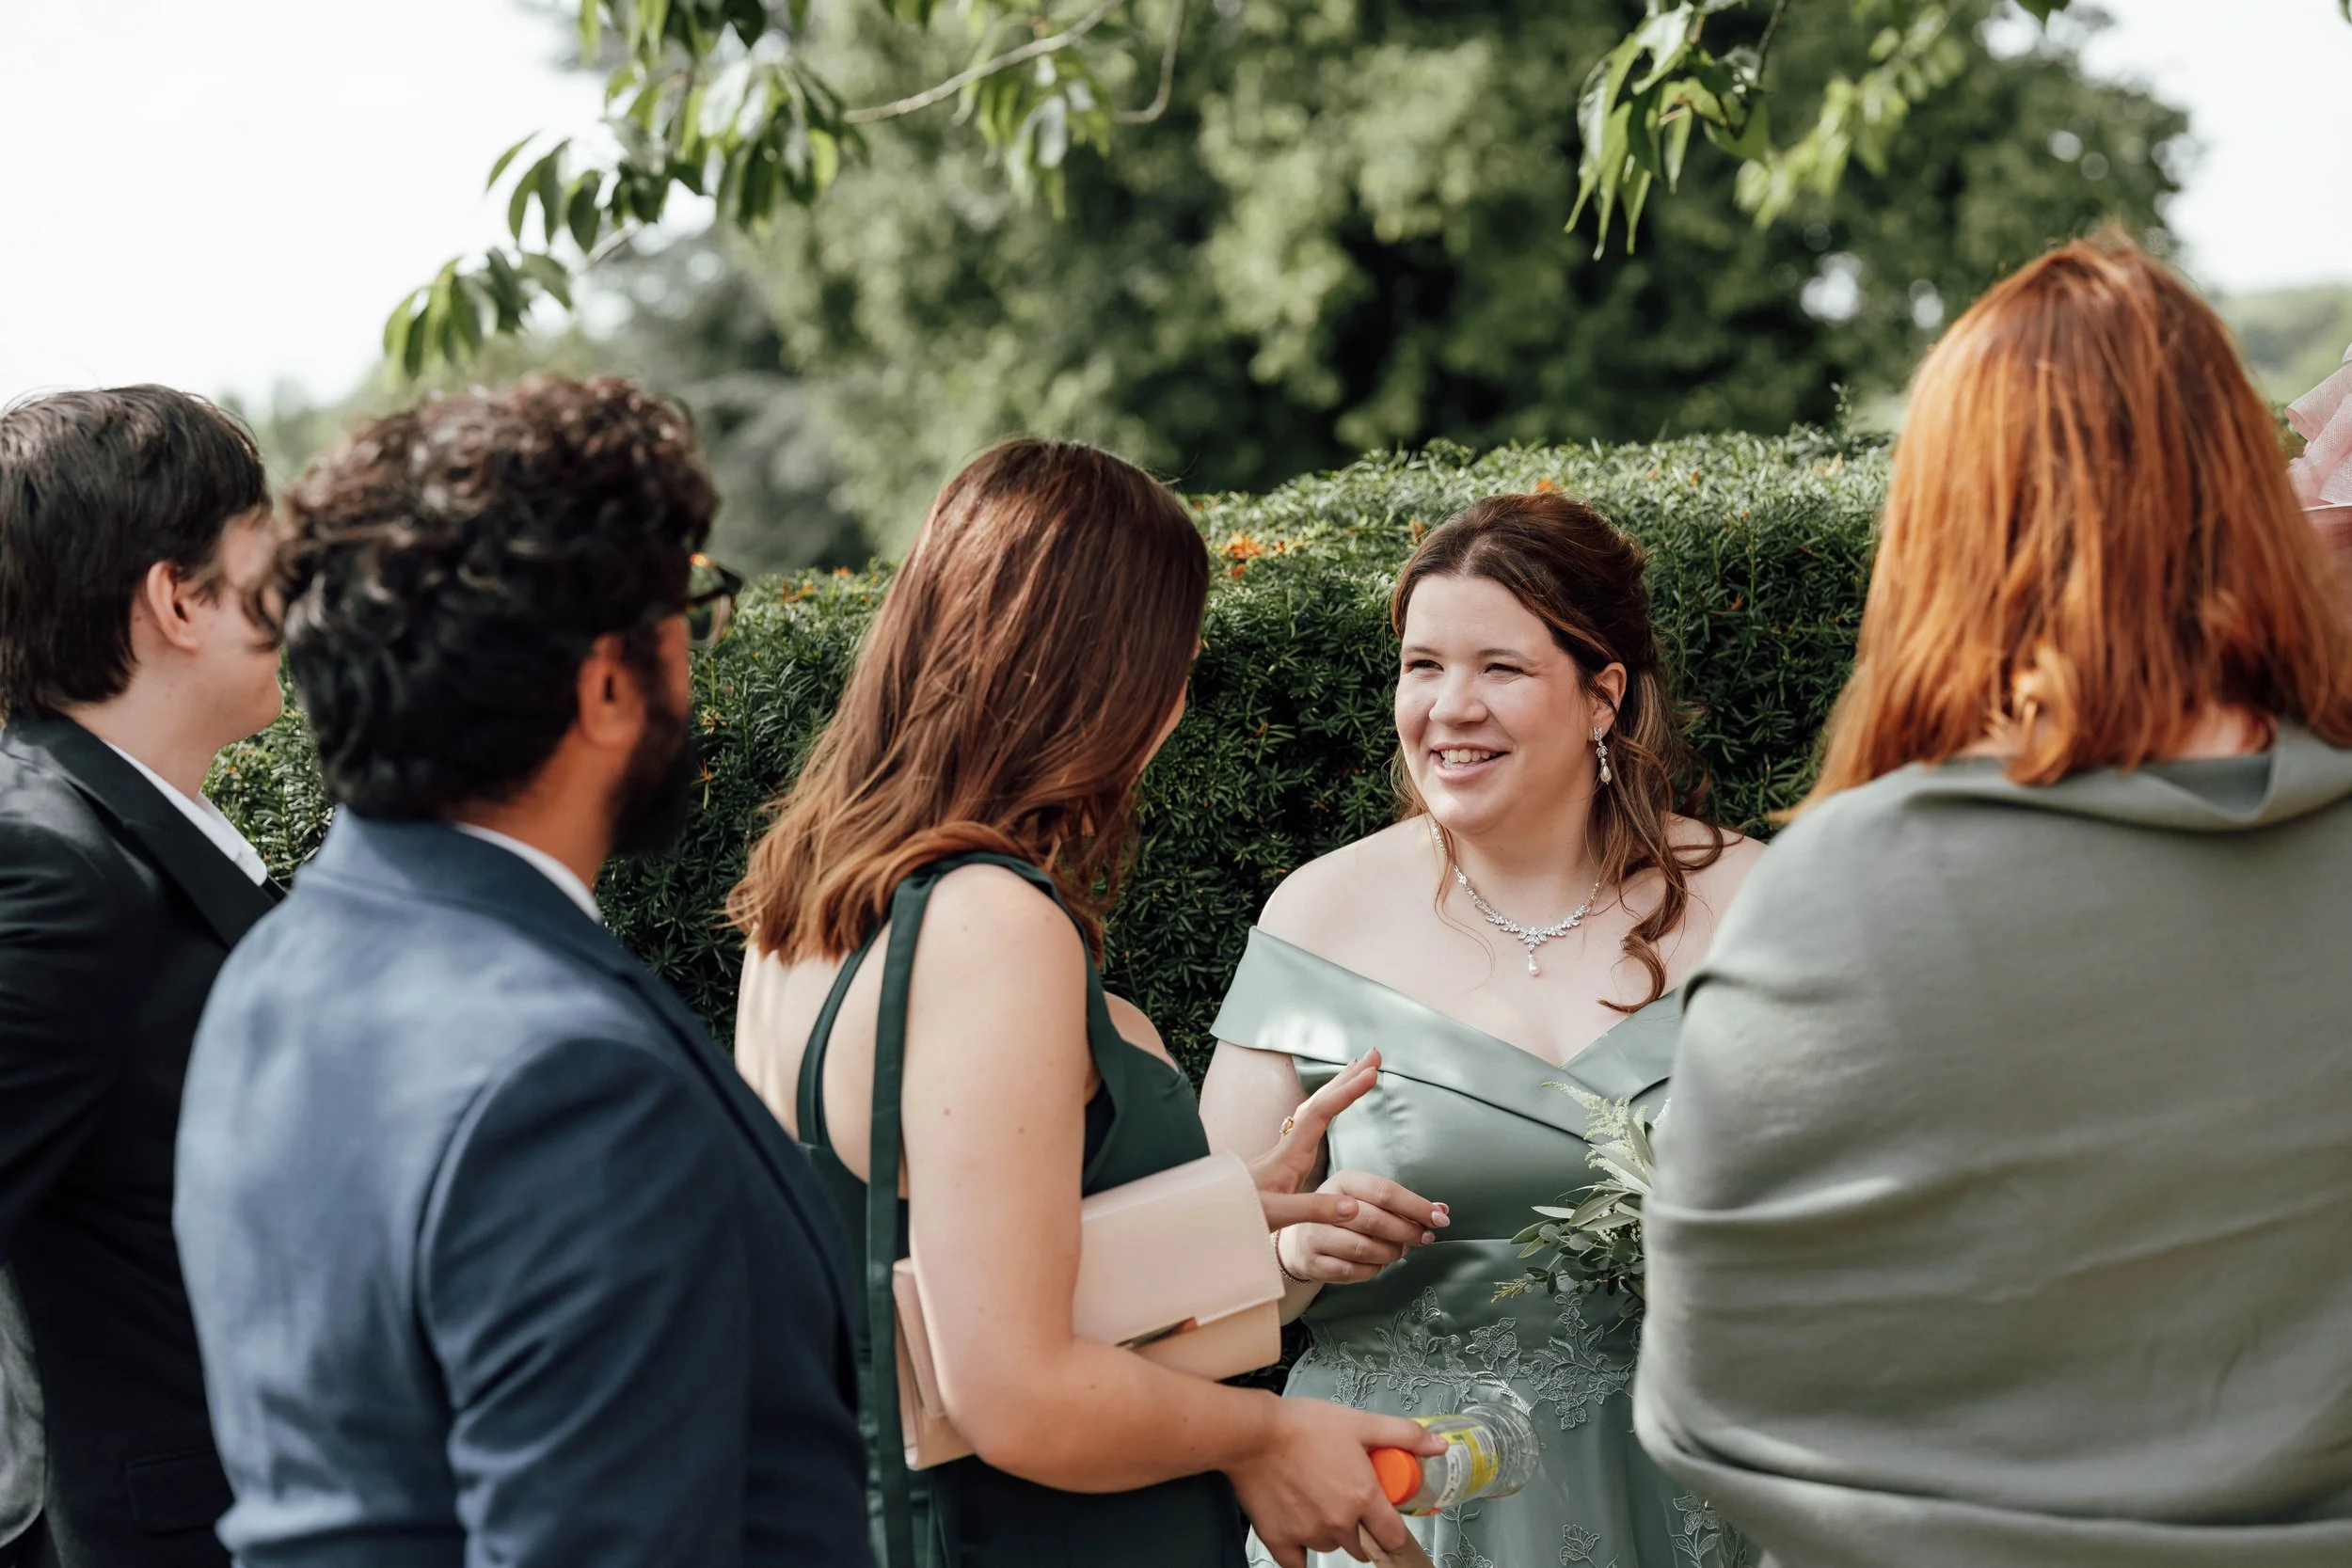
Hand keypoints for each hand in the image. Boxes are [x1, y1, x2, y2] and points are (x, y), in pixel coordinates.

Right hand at [1228, 1395, 1443, 1567]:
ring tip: (1320, 1501)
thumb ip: (1403, 1436)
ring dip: (1332, 1533)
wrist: (1253, 1433)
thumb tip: (1437, 1445)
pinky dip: (1302, 1552)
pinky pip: (1298, 1564)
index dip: (1392, 1528)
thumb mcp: (1360, 1422)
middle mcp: (1340, 1522)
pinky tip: (1302, 1533)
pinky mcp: (1281, 1539)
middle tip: (1347, 1499)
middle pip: (1364, 1545)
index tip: (1386, 1519)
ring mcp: (1310, 1534)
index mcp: (1363, 1497)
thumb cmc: (1301, 1426)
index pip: (1394, 1536)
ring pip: (1332, 1547)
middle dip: (1361, 1527)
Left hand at [1250, 1051, 1396, 1231]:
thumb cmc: (1238, 1213)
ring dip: (1338, 1085)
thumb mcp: (1276, 1214)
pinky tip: (1332, 1102)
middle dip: (1347, 1076)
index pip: (1320, 1112)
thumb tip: (1354, 1206)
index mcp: (1289, 1154)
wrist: (1211, 1215)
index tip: (1371, 1075)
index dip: (1346, 1093)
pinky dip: (1327, 1104)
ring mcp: (1287, 1149)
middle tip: (1374, 1055)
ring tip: (1360, 1066)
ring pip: (1315, 1107)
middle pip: (1320, 1100)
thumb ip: (1314, 1209)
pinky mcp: (1287, 1158)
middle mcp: (1289, 1144)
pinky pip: (1311, 1120)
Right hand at [1276, 1169, 1446, 1284]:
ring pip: (1363, 1248)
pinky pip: (1352, 1271)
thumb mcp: (1367, 1199)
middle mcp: (1324, 1205)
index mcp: (1343, 1181)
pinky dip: (1373, 1270)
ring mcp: (1315, 1234)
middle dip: (1407, 1232)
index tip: (1440, 1218)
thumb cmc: (1343, 1216)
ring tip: (1399, 1250)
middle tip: (1425, 1238)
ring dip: (1390, 1253)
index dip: (1416, 1206)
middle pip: (1375, 1220)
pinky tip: (1378, 1263)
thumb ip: (1402, 1204)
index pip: (1384, 1191)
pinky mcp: (1312, 1262)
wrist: (1300, 1239)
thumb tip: (1441, 1210)